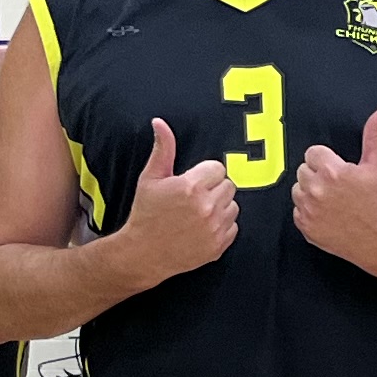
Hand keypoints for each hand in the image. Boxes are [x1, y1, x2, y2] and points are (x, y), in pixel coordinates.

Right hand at [111, 118, 236, 289]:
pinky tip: (203, 227)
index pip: (218, 168)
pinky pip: (233, 226)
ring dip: (220, 207)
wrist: (143, 254)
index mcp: (190, 187)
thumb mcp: (150, 178)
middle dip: (213, 189)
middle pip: (228, 185)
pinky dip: (222, 226)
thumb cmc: (145, 214)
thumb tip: (160, 122)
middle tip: (194, 198)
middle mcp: (206, 207)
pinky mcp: (219, 245)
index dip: (205, 174)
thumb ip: (163, 149)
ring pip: (233, 206)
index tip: (192, 183)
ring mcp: (214, 228)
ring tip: (198, 212)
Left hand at [292, 104, 376, 277]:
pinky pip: (296, 210)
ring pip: (298, 189)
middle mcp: (316, 189)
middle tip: (338, 186)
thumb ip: (374, 134)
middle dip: (318, 175)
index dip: (327, 160)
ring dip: (311, 192)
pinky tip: (327, 214)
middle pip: (303, 169)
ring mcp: (308, 210)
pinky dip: (308, 211)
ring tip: (332, 200)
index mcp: (332, 171)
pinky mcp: (305, 226)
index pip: (313, 153)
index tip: (339, 170)